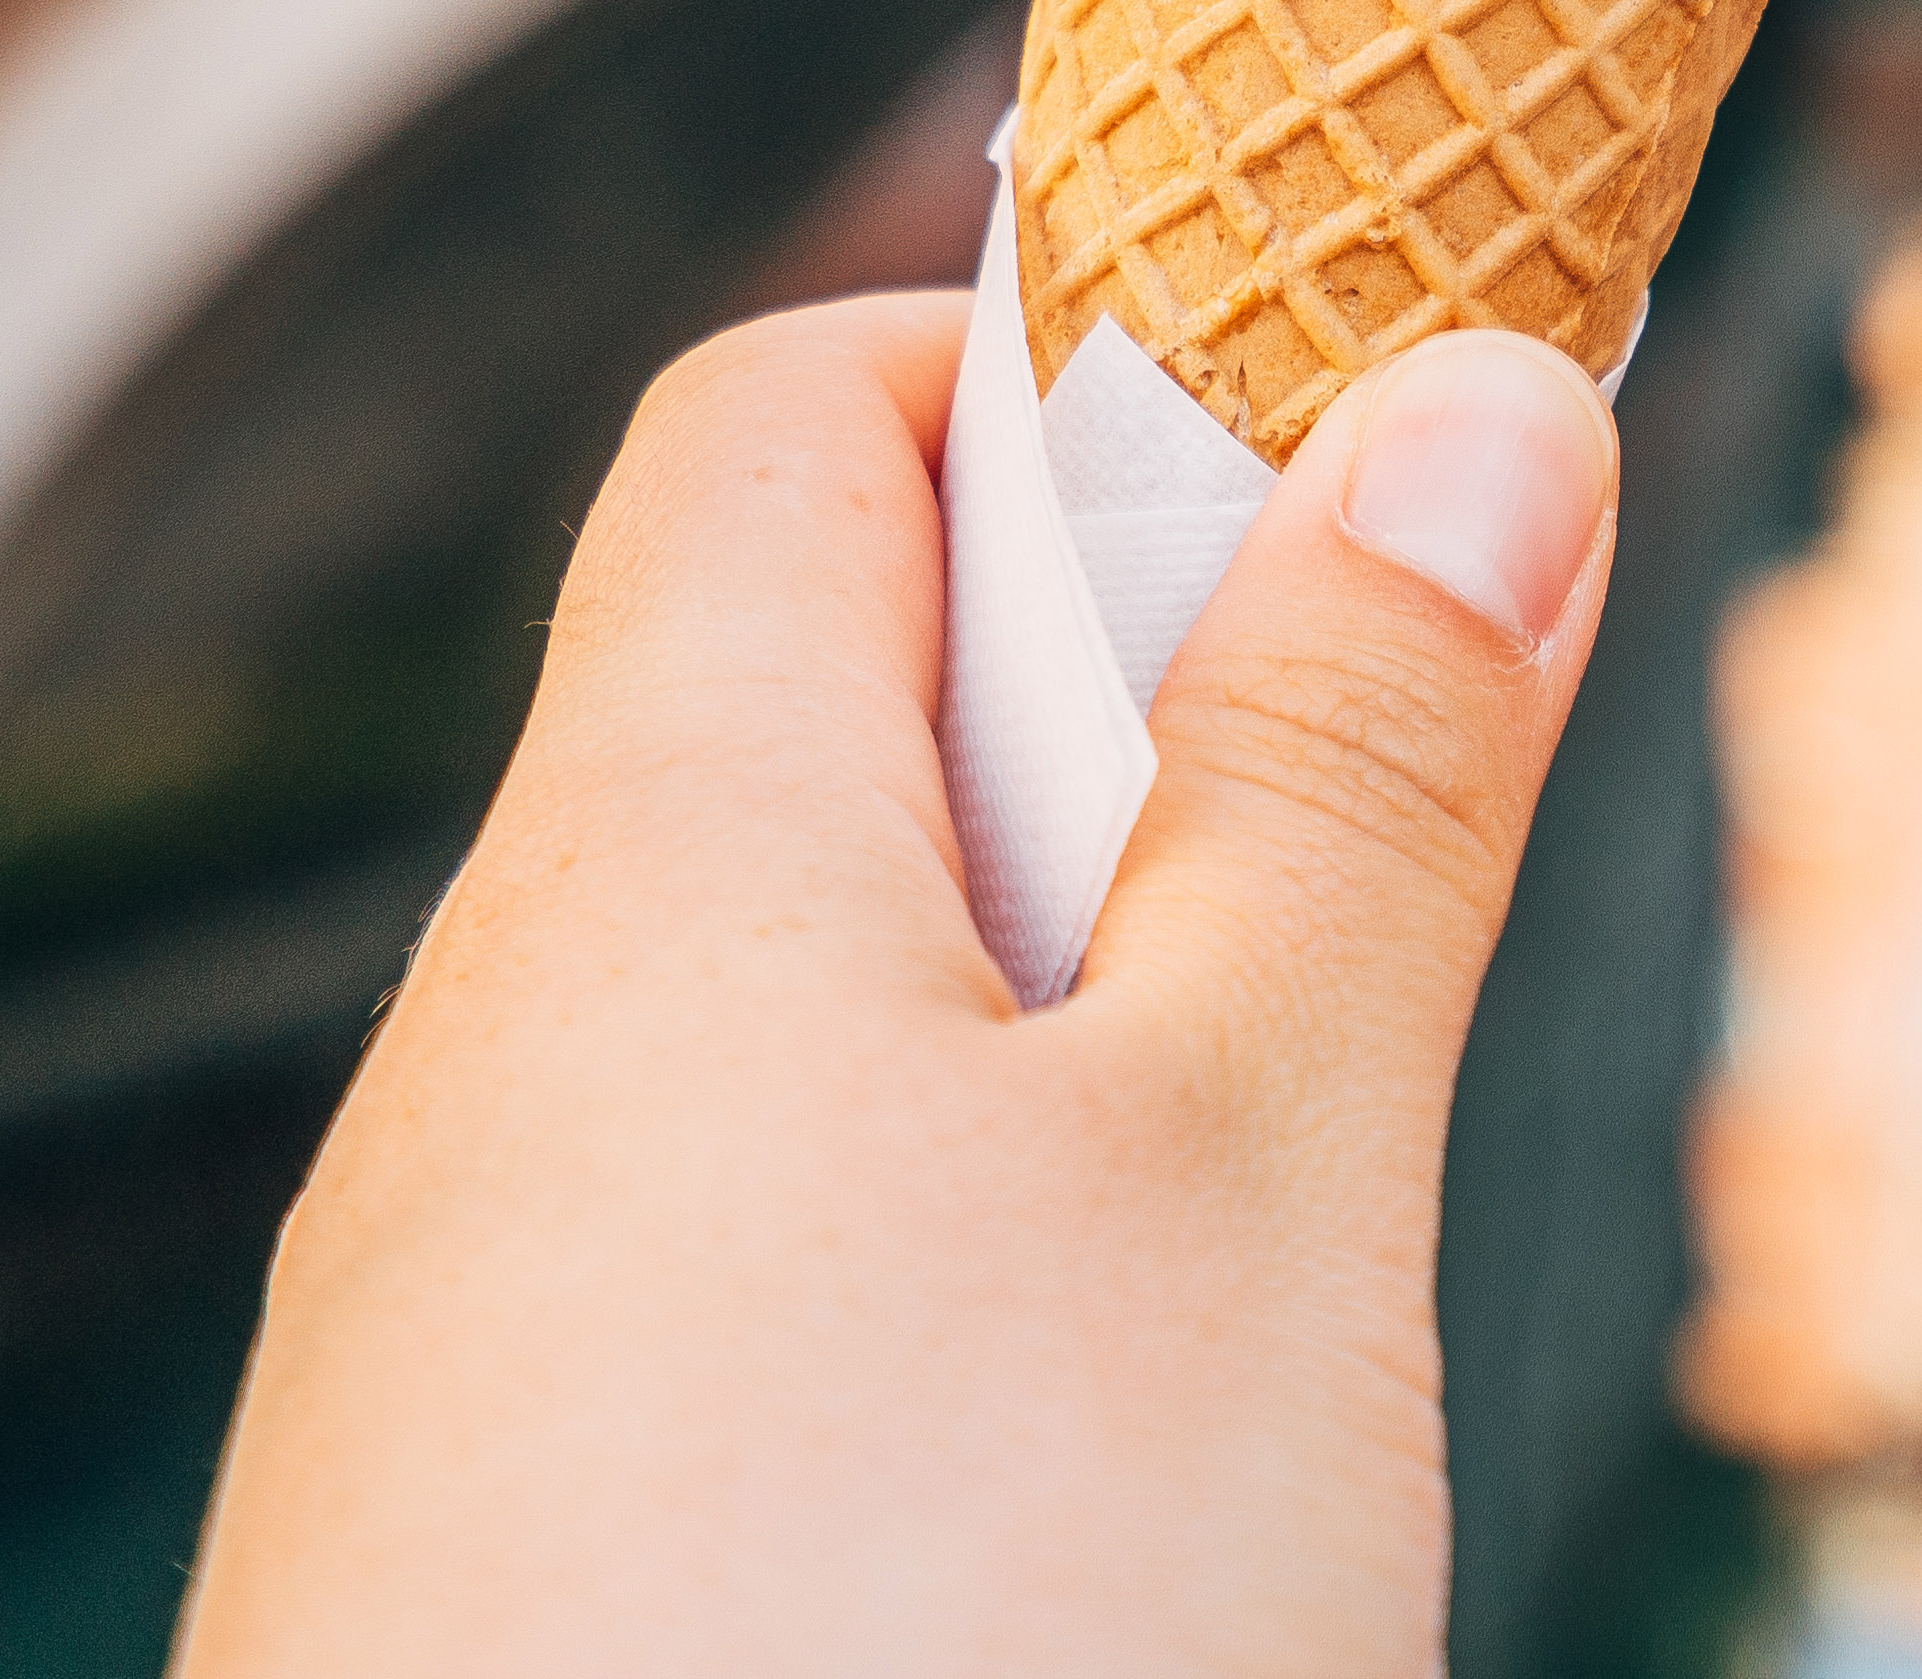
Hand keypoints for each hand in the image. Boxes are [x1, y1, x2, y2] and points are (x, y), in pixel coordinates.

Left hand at [181, 296, 1619, 1678]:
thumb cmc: (924, 1653)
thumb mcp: (1255, 1167)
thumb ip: (1358, 778)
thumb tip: (1455, 400)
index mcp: (651, 864)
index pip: (798, 413)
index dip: (1073, 370)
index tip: (1343, 463)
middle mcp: (500, 1065)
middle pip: (815, 726)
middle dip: (1146, 767)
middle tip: (1386, 934)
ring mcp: (465, 1343)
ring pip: (803, 1046)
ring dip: (1080, 1067)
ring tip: (1272, 1270)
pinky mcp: (487, 1575)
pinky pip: (742, 1303)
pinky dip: (959, 1300)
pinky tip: (1111, 1506)